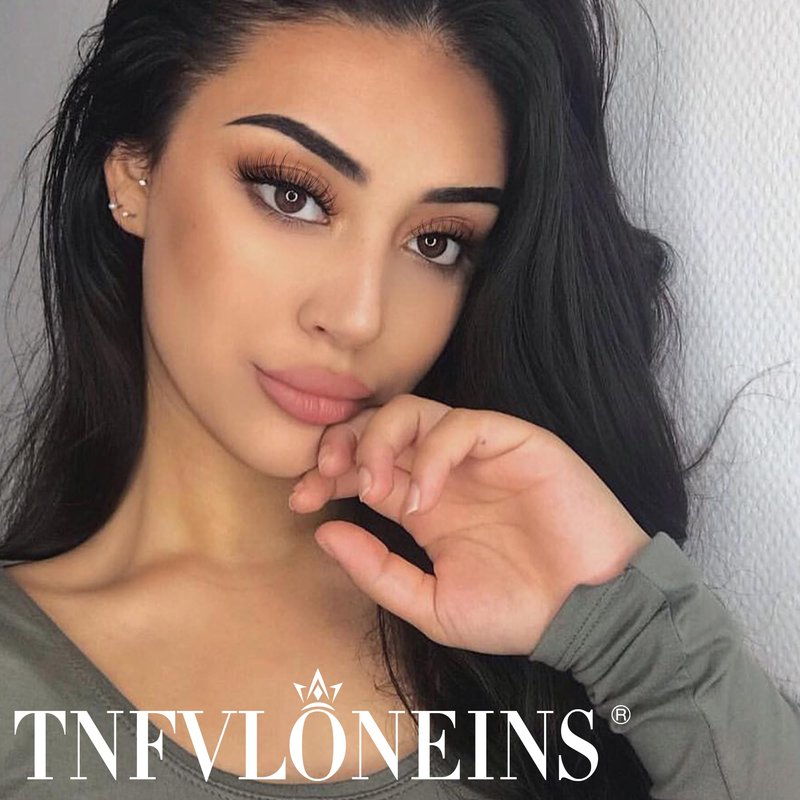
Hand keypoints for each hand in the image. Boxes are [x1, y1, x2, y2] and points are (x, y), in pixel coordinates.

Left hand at [289, 393, 650, 656]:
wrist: (590, 614)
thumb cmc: (517, 613)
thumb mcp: (432, 606)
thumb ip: (377, 572)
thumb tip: (323, 534)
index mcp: (423, 504)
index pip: (363, 467)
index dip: (327, 474)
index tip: (301, 500)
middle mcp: (445, 472)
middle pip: (379, 428)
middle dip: (342, 444)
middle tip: (322, 477)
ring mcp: (479, 455)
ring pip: (414, 412)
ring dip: (379, 439)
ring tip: (370, 483)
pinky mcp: (516, 441)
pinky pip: (462, 425)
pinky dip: (432, 453)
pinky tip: (424, 497)